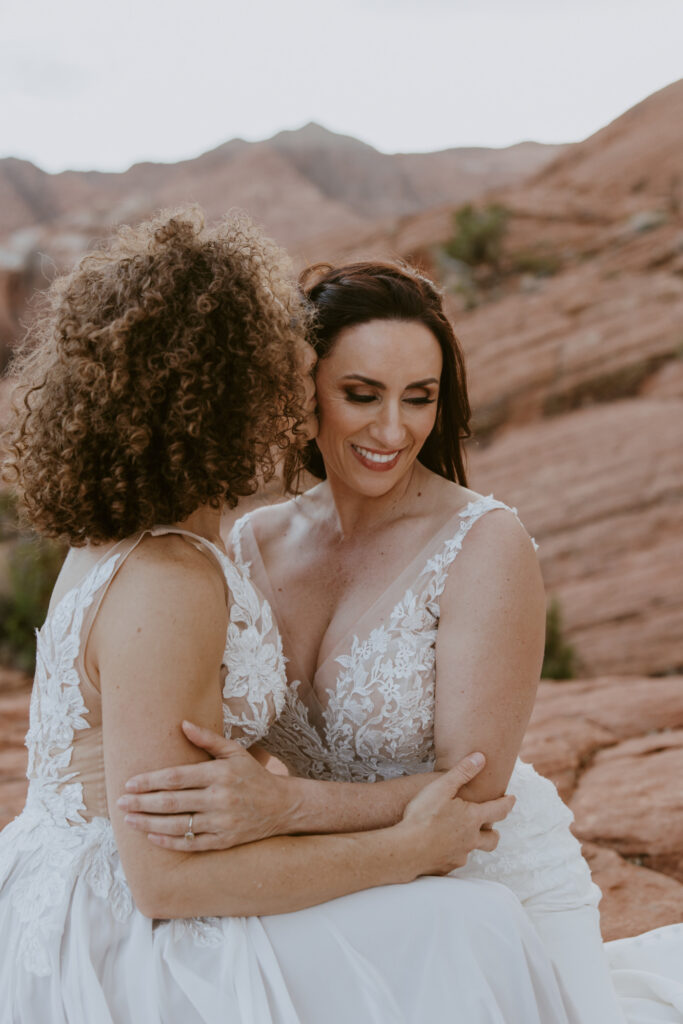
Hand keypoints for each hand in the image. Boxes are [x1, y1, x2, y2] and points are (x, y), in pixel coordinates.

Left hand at [117, 721, 293, 850]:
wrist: (282, 806)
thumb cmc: (253, 775)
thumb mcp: (234, 752)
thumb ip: (207, 739)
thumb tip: (182, 724)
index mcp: (220, 774)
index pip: (177, 778)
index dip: (150, 781)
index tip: (130, 783)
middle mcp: (220, 798)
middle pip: (172, 803)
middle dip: (142, 803)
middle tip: (120, 803)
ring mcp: (222, 823)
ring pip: (178, 826)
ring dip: (149, 824)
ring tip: (129, 821)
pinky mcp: (224, 842)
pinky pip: (191, 844)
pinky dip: (169, 842)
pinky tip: (152, 837)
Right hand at [397, 753, 513, 876]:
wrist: (407, 849)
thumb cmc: (423, 816)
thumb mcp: (441, 787)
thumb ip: (462, 772)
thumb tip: (481, 758)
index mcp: (472, 819)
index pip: (498, 810)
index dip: (507, 803)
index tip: (512, 799)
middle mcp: (471, 839)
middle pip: (492, 839)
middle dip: (494, 832)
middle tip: (492, 828)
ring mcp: (459, 855)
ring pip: (472, 850)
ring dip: (471, 844)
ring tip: (463, 838)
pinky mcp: (446, 867)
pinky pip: (454, 860)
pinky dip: (452, 854)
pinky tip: (440, 849)